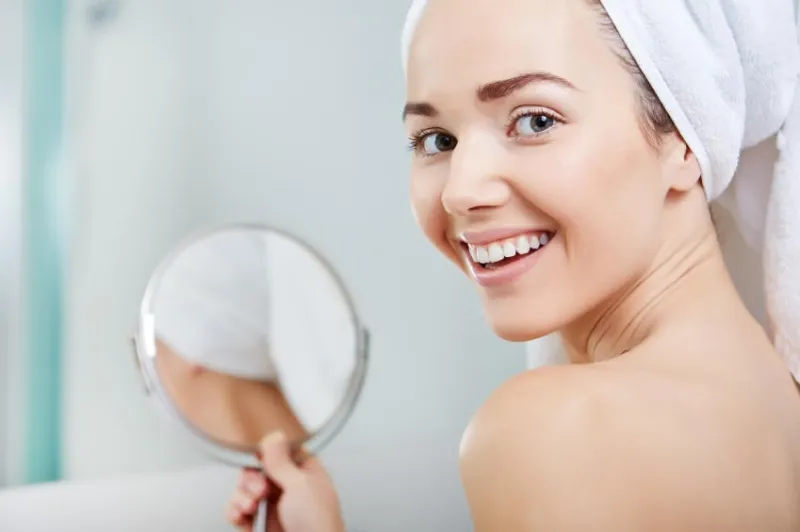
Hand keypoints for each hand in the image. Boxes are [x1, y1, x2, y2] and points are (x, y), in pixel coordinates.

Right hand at [226, 431, 344, 531]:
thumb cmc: (319, 525)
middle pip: (255, 469)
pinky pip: (237, 510)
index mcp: (304, 471)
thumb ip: (282, 462)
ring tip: (252, 507)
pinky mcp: (260, 523)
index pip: (278, 451)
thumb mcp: (301, 485)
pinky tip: (242, 515)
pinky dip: (234, 511)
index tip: (261, 462)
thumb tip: (273, 436)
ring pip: (243, 490)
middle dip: (251, 479)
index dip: (264, 454)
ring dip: (242, 497)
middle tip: (261, 491)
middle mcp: (287, 486)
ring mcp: (272, 506)